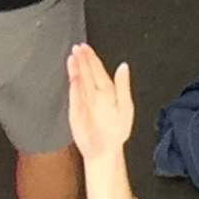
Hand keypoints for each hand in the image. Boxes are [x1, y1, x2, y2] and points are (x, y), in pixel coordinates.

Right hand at [64, 43, 134, 158]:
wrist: (105, 150)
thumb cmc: (116, 131)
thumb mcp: (126, 106)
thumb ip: (123, 86)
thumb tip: (124, 66)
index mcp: (107, 91)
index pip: (97, 70)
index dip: (92, 58)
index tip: (86, 47)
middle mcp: (93, 94)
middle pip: (86, 72)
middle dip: (82, 60)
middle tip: (77, 48)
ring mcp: (83, 101)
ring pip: (79, 81)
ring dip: (76, 69)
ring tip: (72, 57)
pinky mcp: (75, 111)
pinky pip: (75, 97)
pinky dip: (74, 87)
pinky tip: (73, 77)